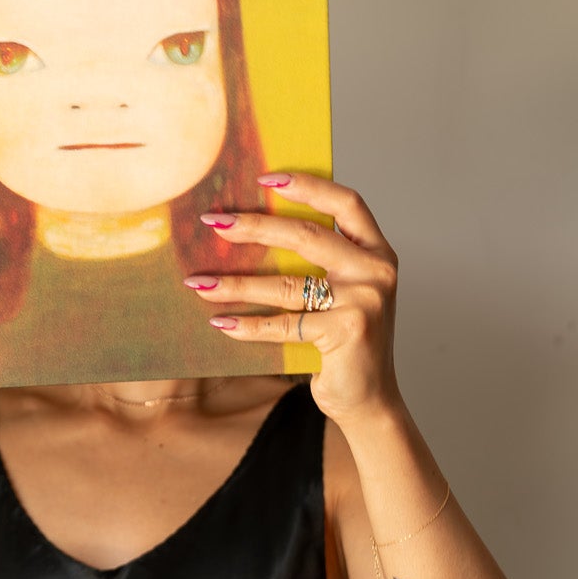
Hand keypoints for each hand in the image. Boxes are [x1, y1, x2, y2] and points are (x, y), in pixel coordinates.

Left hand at [184, 173, 399, 425]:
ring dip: (237, 283)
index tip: (266, 178)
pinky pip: (285, 324)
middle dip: (255, 228)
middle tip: (215, 223)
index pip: (346, 203)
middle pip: (307, 236)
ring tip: (200, 282)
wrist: (369, 399)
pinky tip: (220, 321)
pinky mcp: (346, 332)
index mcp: (377, 252)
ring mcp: (364, 302)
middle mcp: (376, 271)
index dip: (308, 186)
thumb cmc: (345, 341)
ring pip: (288, 284)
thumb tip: (252, 229)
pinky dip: (249, 325)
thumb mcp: (342, 293)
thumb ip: (319, 263)